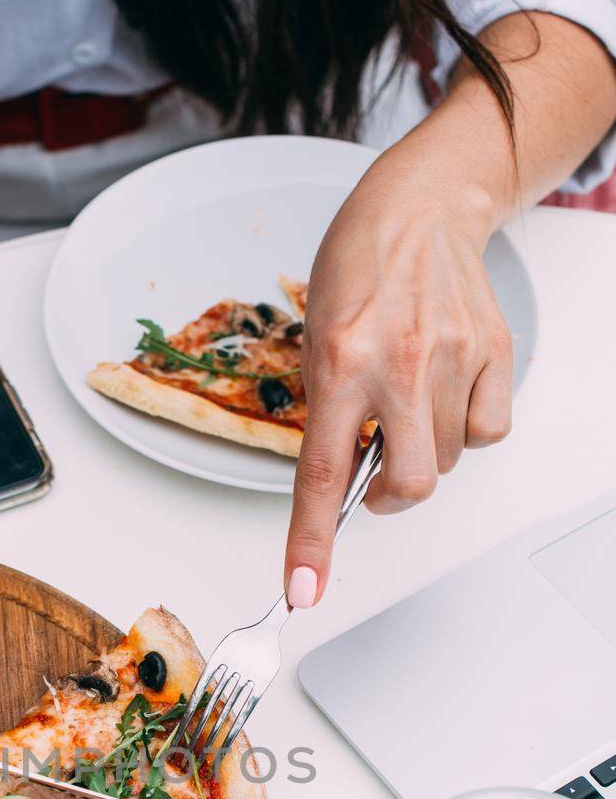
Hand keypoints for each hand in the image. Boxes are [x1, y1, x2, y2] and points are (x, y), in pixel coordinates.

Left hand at [283, 147, 511, 606]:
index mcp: (339, 365)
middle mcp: (399, 365)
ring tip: (406, 406)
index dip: (310, 543)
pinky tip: (446, 398)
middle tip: (372, 474)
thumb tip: (339, 484)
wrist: (419, 208)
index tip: (303, 591)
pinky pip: (487, 432)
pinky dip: (466, 433)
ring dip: (422, 454)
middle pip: (406, 486)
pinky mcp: (494, 351)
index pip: (319, 476)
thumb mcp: (315, 342)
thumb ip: (328, 415)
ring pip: (445, 461)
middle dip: (386, 497)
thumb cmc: (358, 271)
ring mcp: (454, 358)